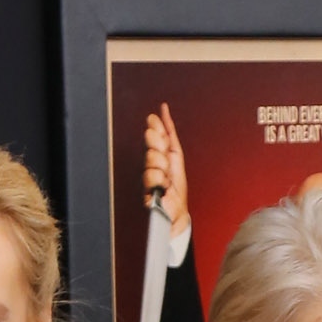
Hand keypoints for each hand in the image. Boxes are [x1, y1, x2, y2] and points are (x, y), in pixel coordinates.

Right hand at [144, 103, 188, 232]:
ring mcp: (147, 174)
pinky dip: (160, 180)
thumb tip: (163, 111)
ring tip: (167, 178)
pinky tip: (163, 186)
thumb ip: (169, 134)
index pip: (155, 131)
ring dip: (163, 168)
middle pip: (151, 140)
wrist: (176, 211)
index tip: (159, 113)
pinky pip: (151, 175)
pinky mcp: (144, 187)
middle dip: (160, 145)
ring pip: (152, 158)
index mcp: (158, 154)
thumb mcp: (176, 155)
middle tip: (166, 157)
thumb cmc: (176, 187)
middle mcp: (151, 162)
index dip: (157, 123)